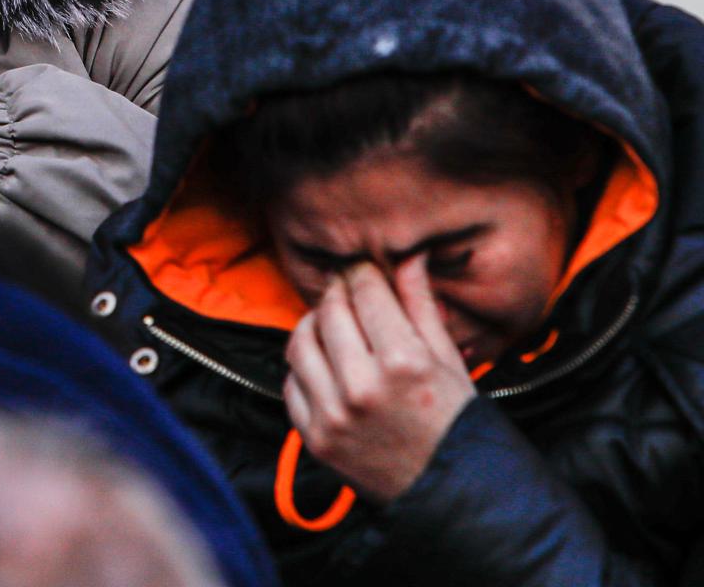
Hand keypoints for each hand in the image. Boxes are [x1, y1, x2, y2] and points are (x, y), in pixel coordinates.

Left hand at [283, 257, 475, 503]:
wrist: (452, 493)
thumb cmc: (456, 420)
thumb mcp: (448, 358)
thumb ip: (419, 304)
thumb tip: (408, 254)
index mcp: (402, 362)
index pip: (365, 292)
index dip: (362, 271)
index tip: (362, 267)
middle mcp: (361, 387)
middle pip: (329, 311)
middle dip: (337, 291)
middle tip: (346, 288)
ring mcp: (333, 415)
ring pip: (299, 342)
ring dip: (312, 324)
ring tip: (332, 322)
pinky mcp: (314, 438)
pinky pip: (291, 383)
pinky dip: (303, 366)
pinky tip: (325, 363)